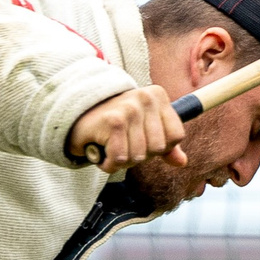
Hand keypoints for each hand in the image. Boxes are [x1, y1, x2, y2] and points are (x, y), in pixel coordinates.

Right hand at [68, 85, 186, 172]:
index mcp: (158, 96)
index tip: (141, 137)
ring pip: (138, 156)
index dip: (159, 147)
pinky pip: (120, 159)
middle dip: (139, 155)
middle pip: (157, 149)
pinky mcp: (114, 120)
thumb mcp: (145, 130)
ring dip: (122, 161)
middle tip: (123, 142)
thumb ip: (166, 145)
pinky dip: (109, 164)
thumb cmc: (115, 125)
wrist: (78, 117)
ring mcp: (130, 108)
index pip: (176, 137)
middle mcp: (146, 98)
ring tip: (111, 145)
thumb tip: (182, 162)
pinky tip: (102, 151)